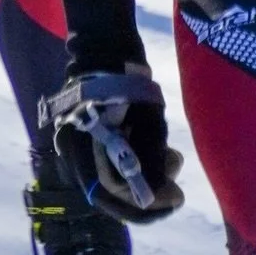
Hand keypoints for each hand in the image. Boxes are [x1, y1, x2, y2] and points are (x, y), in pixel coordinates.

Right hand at [43, 65, 184, 224]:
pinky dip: (136, 161)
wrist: (105, 46)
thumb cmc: (126, 84)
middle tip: (178, 187)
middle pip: (114, 192)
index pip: (113, 199)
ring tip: (174, 159)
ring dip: (146, 175)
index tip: (175, 202)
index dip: (146, 207)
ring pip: (115, 176)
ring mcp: (82, 148)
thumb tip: (158, 194)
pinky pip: (112, 161)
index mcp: (84, 157)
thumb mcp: (146, 122)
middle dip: (149, 192)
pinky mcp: (91, 137)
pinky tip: (160, 149)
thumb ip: (150, 161)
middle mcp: (77, 158)